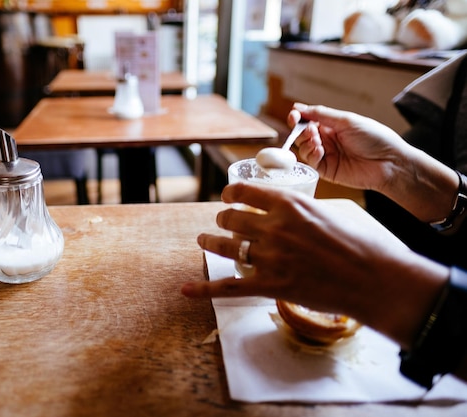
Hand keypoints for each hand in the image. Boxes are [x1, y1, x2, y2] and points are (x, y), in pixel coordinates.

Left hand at [181, 182, 448, 346]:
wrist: (374, 277)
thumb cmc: (358, 244)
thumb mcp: (326, 212)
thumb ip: (298, 211)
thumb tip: (282, 212)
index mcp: (288, 204)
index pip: (243, 192)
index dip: (230, 194)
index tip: (227, 198)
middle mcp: (273, 227)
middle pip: (231, 219)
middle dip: (223, 220)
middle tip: (223, 223)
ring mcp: (269, 257)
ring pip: (225, 247)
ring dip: (210, 242)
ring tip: (204, 240)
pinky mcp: (270, 285)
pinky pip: (228, 287)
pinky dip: (204, 289)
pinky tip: (186, 290)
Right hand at [290, 103, 458, 222]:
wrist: (389, 163)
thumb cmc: (374, 138)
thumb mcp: (347, 121)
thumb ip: (322, 114)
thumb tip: (298, 107)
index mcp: (332, 125)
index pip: (308, 120)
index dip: (298, 118)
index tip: (294, 116)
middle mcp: (327, 140)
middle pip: (302, 135)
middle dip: (301, 131)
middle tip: (309, 130)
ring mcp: (326, 155)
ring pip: (303, 148)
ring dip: (305, 142)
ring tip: (317, 141)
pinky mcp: (327, 171)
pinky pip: (310, 162)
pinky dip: (311, 154)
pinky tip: (320, 150)